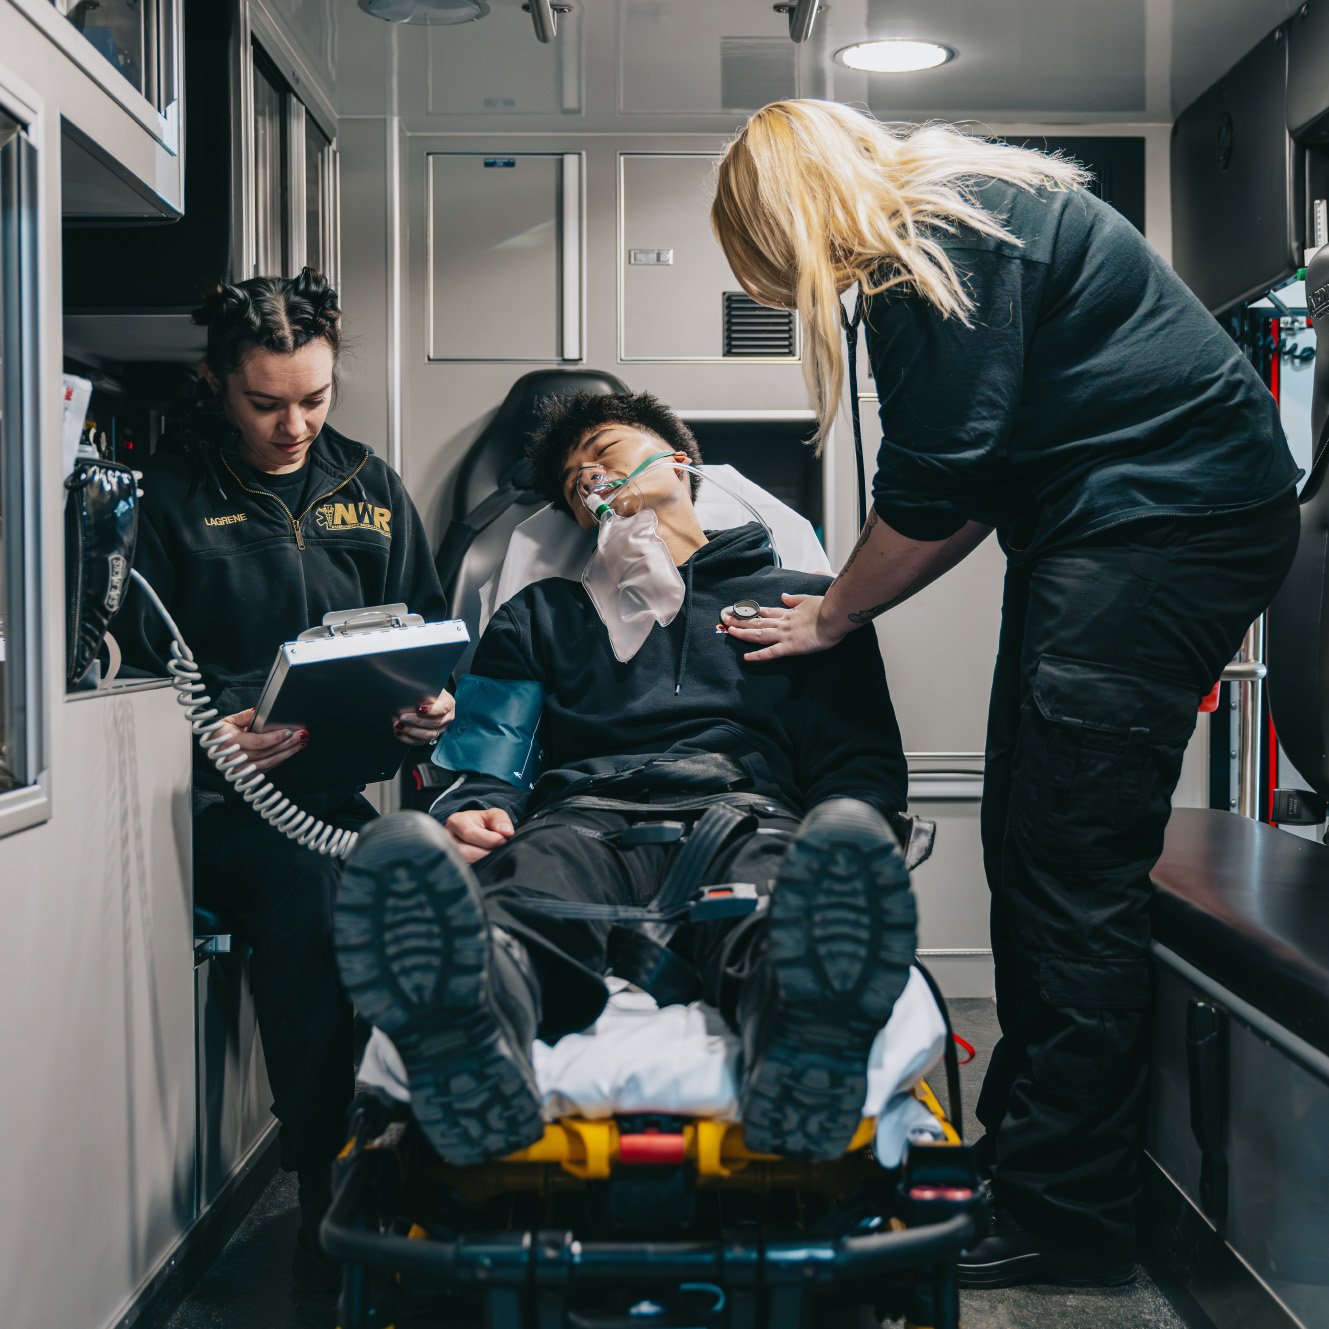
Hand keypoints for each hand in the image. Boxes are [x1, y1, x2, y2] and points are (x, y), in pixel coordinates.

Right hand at [217, 707, 308, 772]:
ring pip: (269, 762)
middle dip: (287, 744)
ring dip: (288, 753)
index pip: (257, 742)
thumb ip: (246, 716)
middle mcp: (235, 758)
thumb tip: (261, 711)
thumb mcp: (228, 720)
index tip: (289, 732)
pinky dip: (281, 759)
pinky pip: (267, 768)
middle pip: (267, 752)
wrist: (209, 750)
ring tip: (301, 743)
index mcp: (229, 742)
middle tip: (302, 735)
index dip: (275, 738)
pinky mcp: (246, 775)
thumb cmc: (218, 733)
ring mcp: (241, 769)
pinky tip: (290, 752)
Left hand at [394, 690, 456, 745]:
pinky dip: (407, 738)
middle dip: (417, 721)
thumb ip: (423, 690)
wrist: (429, 698)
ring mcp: (440, 729)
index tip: (419, 708)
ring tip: (398, 725)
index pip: (442, 709)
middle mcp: (446, 718)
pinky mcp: (430, 737)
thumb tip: (414, 694)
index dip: (431, 710)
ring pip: (428, 735)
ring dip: (411, 731)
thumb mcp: (428, 687)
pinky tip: (398, 732)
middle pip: (435, 723)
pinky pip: (420, 742)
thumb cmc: (427, 691)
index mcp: (448, 704)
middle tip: (402, 716)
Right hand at [443, 807, 514, 863]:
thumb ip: (500, 820)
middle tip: (500, 852)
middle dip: (486, 853)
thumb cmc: (483, 823)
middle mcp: (447, 838)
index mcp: (456, 821)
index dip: (490, 839)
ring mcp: (447, 854)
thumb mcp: (493, 815)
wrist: (474, 832)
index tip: (504, 840)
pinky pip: (465, 873)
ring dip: (483, 862)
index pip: (470, 833)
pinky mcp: (452, 867)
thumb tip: (507, 832)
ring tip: (495, 858)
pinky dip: (479, 870)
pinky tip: (488, 866)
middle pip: (465, 851)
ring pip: (464, 863)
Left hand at [719, 593, 846, 661]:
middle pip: (757, 621)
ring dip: (743, 633)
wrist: (835, 616)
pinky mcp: (789, 647)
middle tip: (725, 617)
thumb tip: (783, 596)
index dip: (752, 611)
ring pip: (759, 634)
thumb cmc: (827, 608)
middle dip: (740, 619)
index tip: (740, 610)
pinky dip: (758, 655)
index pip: (766, 612)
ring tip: (729, 630)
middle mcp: (783, 623)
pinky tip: (746, 657)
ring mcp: (784, 635)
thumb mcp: (808, 599)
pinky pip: (770, 652)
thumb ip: (794, 599)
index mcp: (788, 613)